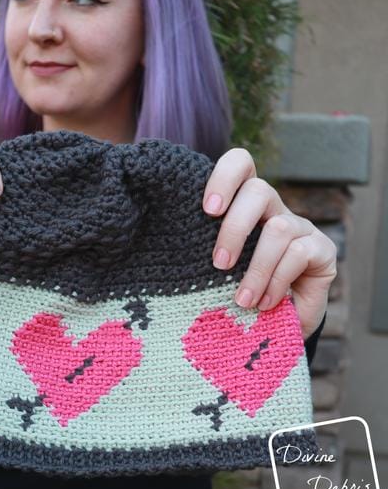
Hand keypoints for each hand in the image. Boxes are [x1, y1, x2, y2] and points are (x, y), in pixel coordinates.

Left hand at [202, 148, 336, 339]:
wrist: (274, 323)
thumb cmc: (233, 290)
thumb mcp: (212, 268)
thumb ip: (197, 250)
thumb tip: (165, 243)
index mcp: (242, 205)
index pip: (240, 164)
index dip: (225, 178)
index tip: (208, 210)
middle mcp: (272, 209)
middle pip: (259, 190)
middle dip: (234, 228)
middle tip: (219, 263)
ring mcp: (300, 227)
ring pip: (278, 228)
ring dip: (255, 269)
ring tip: (242, 300)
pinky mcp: (322, 249)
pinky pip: (298, 254)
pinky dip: (277, 282)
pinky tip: (264, 303)